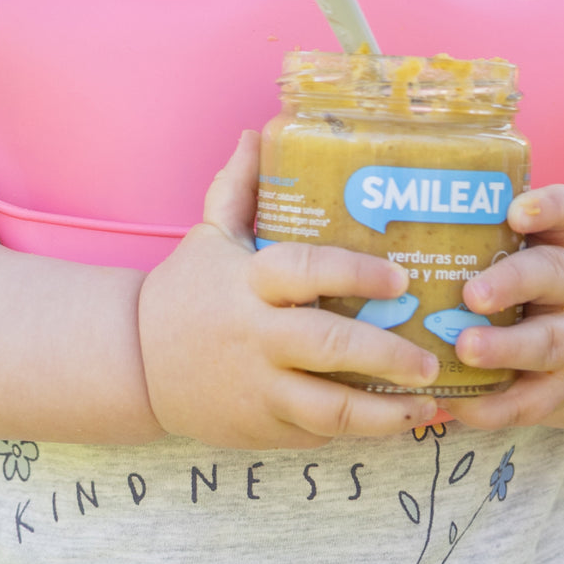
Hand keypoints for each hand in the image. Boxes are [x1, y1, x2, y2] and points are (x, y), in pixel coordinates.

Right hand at [137, 131, 439, 448]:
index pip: (307, 269)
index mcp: (249, 282)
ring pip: (329, 408)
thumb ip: (239, 186)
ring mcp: (257, 386)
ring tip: (429, 406)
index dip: (357, 272)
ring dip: (386, 413)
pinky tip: (397, 421)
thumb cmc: (185, 291)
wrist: (132, 363)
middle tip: (431, 360)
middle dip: (388, 355)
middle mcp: (255, 335)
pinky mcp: (259, 427)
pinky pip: (316, 432)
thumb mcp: (209, 235)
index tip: (402, 278)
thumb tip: (258, 131)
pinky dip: (359, 430)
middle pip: (330, 346)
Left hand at [440, 186, 563, 430]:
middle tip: (471, 294)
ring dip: (504, 348)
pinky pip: (530, 401)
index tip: (515, 211)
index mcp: (557, 243)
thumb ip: (464, 234)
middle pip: (555, 276)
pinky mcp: (559, 389)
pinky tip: (457, 403)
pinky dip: (493, 404)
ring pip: (547, 342)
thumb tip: (367, 215)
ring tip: (464, 348)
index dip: (549, 208)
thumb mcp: (508, 250)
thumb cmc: (513, 284)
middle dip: (511, 284)